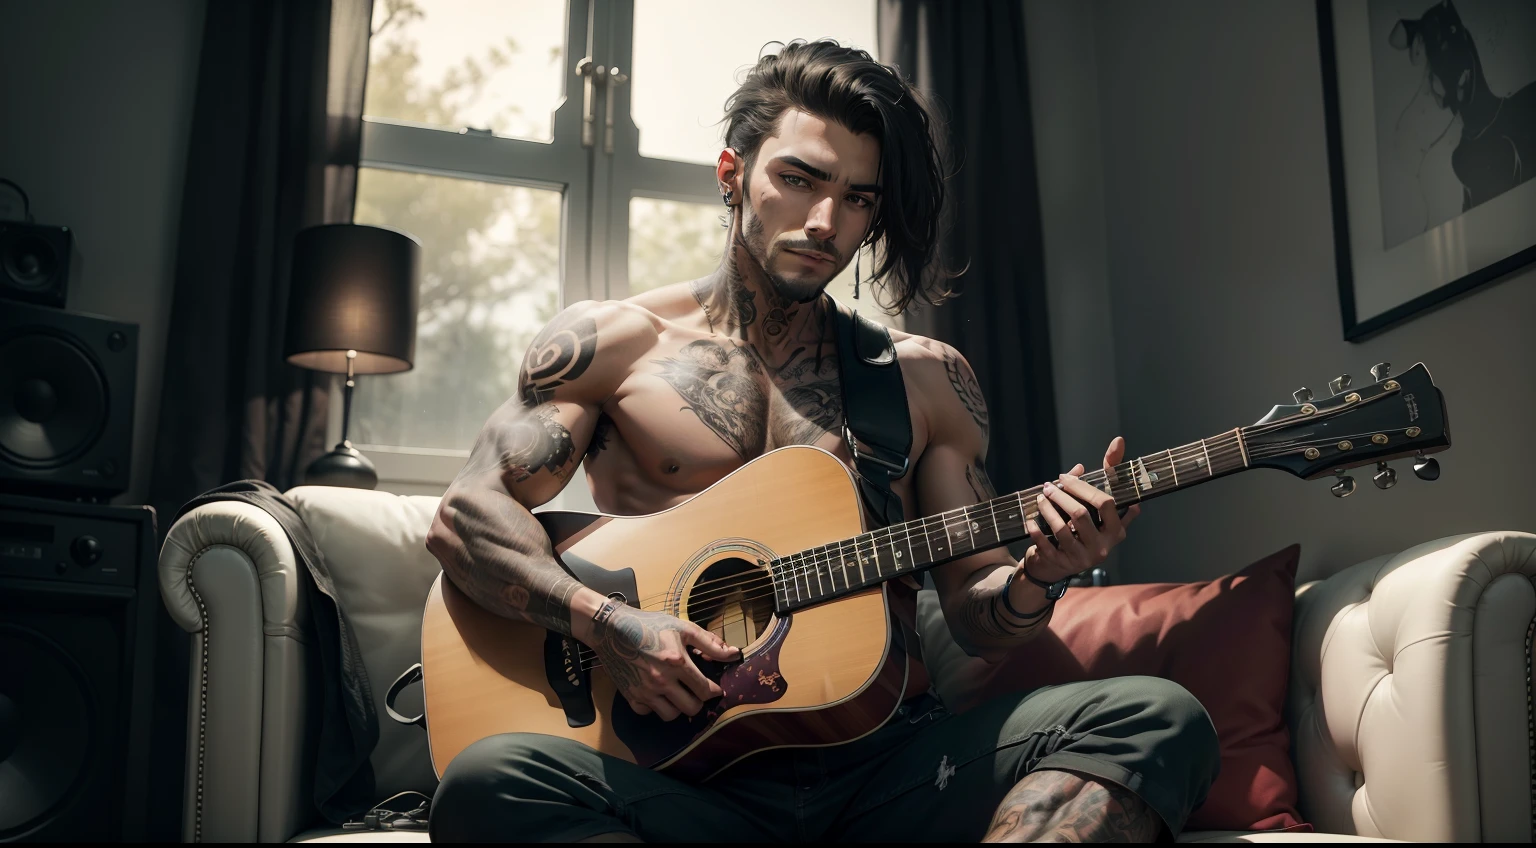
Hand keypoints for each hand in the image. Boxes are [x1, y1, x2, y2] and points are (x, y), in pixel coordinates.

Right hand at [590, 605, 740, 720]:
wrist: (611, 629)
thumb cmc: (649, 625)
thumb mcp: (682, 627)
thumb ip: (710, 643)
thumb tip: (734, 653)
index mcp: (677, 662)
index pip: (704, 690)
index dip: (713, 692)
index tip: (713, 689)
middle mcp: (661, 681)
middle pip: (691, 708)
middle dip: (698, 702)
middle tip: (696, 693)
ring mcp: (644, 691)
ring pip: (671, 715)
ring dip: (678, 707)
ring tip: (677, 694)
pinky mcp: (630, 696)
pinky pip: (649, 713)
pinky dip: (654, 707)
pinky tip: (657, 695)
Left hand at [1022, 436, 1141, 582]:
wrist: (1061, 564)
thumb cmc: (1082, 527)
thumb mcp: (1097, 505)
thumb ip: (1108, 475)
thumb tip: (1118, 441)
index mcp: (1116, 531)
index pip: (1105, 503)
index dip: (1083, 487)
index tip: (1065, 478)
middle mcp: (1102, 547)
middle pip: (1081, 514)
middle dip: (1061, 496)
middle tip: (1048, 487)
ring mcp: (1082, 558)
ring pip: (1061, 528)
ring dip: (1047, 509)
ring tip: (1040, 498)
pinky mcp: (1062, 565)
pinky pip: (1046, 545)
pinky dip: (1037, 531)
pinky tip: (1030, 520)